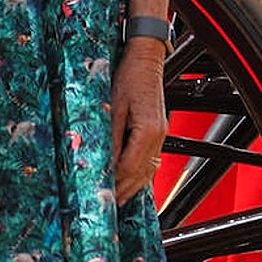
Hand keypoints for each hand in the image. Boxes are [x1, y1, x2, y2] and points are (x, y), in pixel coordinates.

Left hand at [111, 39, 167, 204]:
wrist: (146, 57)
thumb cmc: (131, 75)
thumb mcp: (115, 105)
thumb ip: (111, 135)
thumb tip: (104, 160)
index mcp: (148, 130)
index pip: (129, 165)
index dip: (114, 180)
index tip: (101, 189)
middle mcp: (158, 135)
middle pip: (141, 173)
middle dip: (124, 189)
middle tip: (109, 204)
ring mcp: (161, 134)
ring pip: (149, 170)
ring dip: (134, 185)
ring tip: (119, 198)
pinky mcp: (159, 130)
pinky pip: (151, 160)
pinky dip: (141, 173)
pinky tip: (133, 179)